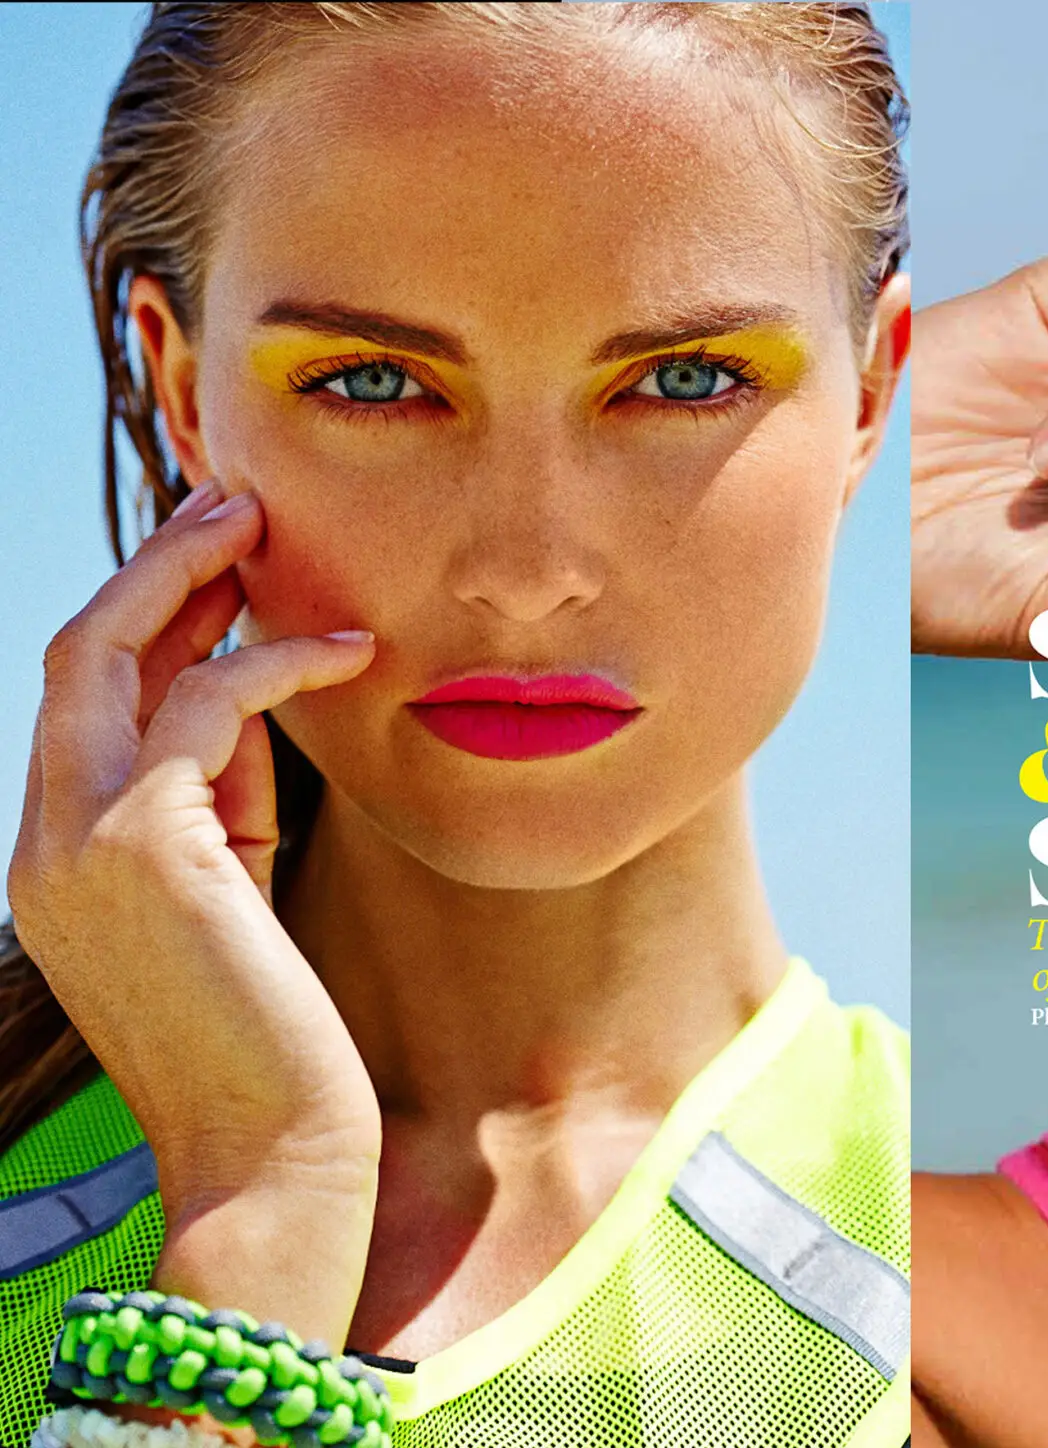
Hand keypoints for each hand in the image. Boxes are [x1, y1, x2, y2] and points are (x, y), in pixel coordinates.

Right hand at [7, 483, 378, 1344]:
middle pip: (73, 654)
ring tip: (264, 526)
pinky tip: (349, 651)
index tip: (217, 559)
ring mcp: (75, 843)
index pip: (84, 702)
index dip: (148, 617)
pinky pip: (201, 708)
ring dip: (189, 577)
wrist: (268, 1154)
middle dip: (151, 566)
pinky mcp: (143, 847)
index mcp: (57, 856)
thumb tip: (249, 699)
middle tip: (231, 503)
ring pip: (106, 654)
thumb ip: (222, 800)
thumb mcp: (235, 892)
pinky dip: (273, 664)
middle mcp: (42, 841)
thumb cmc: (271, 1034)